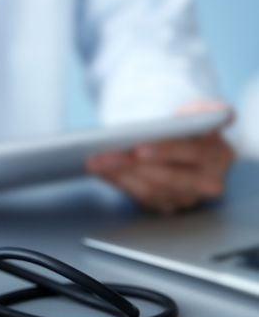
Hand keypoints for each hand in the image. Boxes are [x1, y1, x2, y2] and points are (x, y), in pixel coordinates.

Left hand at [86, 104, 234, 213]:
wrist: (183, 148)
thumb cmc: (189, 129)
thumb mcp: (197, 114)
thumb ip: (204, 111)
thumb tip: (221, 112)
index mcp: (219, 156)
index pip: (192, 153)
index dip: (164, 151)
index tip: (139, 149)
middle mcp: (208, 182)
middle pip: (167, 177)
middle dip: (132, 166)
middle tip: (105, 156)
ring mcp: (187, 198)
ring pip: (150, 190)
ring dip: (119, 175)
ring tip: (95, 162)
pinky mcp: (167, 205)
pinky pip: (139, 198)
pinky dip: (117, 182)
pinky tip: (100, 171)